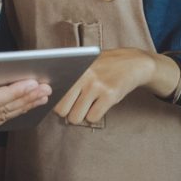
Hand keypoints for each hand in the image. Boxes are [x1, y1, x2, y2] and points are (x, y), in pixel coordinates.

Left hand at [52, 47, 176, 124]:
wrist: (132, 63)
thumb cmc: (103, 65)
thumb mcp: (84, 63)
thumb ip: (68, 74)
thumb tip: (48, 92)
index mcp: (73, 67)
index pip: (54, 92)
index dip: (55, 100)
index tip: (60, 101)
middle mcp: (82, 76)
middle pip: (61, 109)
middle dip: (66, 112)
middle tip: (74, 107)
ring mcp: (96, 86)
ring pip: (76, 116)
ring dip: (80, 115)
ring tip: (86, 107)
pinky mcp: (110, 96)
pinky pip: (92, 118)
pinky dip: (93, 116)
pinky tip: (98, 106)